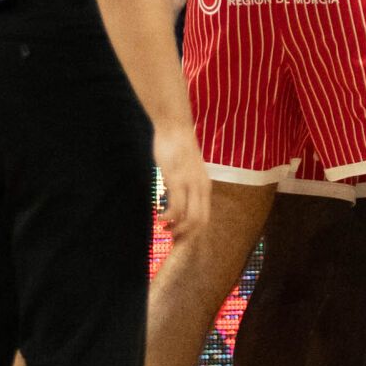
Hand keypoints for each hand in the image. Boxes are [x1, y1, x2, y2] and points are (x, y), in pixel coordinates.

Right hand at [153, 124, 210, 247]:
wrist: (174, 126)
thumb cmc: (176, 147)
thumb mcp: (186, 170)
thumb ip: (185, 185)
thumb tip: (176, 201)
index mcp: (204, 187)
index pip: (204, 218)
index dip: (192, 233)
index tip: (178, 239)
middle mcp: (201, 188)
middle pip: (200, 222)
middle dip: (185, 236)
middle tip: (170, 238)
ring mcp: (190, 185)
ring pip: (190, 218)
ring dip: (177, 229)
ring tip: (165, 229)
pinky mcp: (177, 180)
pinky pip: (176, 207)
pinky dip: (169, 217)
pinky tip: (160, 216)